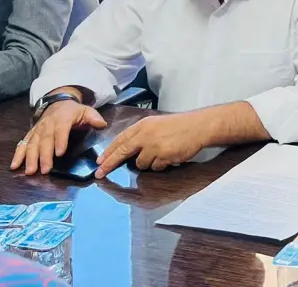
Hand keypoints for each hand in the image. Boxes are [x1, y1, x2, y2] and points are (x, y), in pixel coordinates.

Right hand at [11, 100, 106, 175]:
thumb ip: (94, 118)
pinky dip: (17, 155)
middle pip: (45, 140)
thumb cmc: (73, 111)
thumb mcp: (86, 111)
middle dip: (44, 155)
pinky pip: (22, 144)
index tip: (60, 153)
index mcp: (62, 119)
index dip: (60, 140)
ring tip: (30, 171)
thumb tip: (102, 124)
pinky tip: (14, 166)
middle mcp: (47, 125)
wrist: (57, 102)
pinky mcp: (30, 134)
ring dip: (30, 158)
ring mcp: (37, 130)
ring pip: (32, 144)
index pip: (61, 130)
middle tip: (45, 170)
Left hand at [94, 112, 209, 176]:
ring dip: (148, 163)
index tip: (99, 161)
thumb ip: (142, 135)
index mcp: (143, 125)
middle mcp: (145, 135)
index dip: (109, 151)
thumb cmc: (179, 125)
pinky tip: (169, 156)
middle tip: (99, 173)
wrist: (199, 126)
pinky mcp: (162, 157)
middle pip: (122, 152)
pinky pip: (155, 167)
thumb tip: (128, 151)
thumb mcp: (157, 124)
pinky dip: (160, 165)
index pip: (120, 139)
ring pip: (140, 164)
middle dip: (109, 164)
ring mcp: (153, 146)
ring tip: (161, 153)